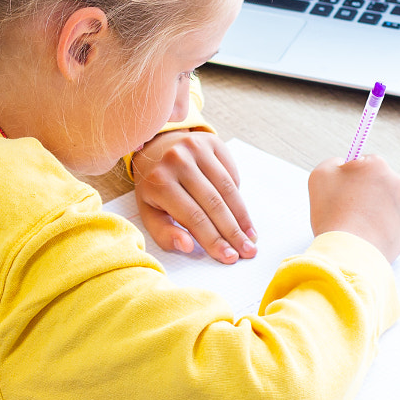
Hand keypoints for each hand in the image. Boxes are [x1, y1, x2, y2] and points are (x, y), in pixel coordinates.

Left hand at [132, 131, 256, 262]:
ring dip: (242, 216)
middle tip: (247, 251)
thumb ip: (164, 233)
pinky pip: (231, 173)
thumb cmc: (153, 186)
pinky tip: (241, 214)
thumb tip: (187, 246)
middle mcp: (178, 161)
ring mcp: (196, 147)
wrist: (154, 147)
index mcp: (160, 181)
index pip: (193, 217)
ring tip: (251, 237)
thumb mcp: (148, 211)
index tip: (229, 257)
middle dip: (233, 232)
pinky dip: (237, 195)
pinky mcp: (212, 142)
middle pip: (214, 203)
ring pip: (227, 188)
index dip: (214, 239)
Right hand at [308, 155, 399, 261]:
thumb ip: (334, 163)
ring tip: (355, 225)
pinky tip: (364, 236)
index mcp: (378, 165)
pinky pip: (390, 226)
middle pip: (379, 183)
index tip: (343, 189)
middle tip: (346, 209)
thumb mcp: (320, 175)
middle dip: (366, 192)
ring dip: (374, 210)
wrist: (349, 252)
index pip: (365, 163)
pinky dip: (379, 229)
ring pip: (386, 205)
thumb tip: (344, 165)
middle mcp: (398, 183)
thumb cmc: (333, 212)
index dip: (351, 176)